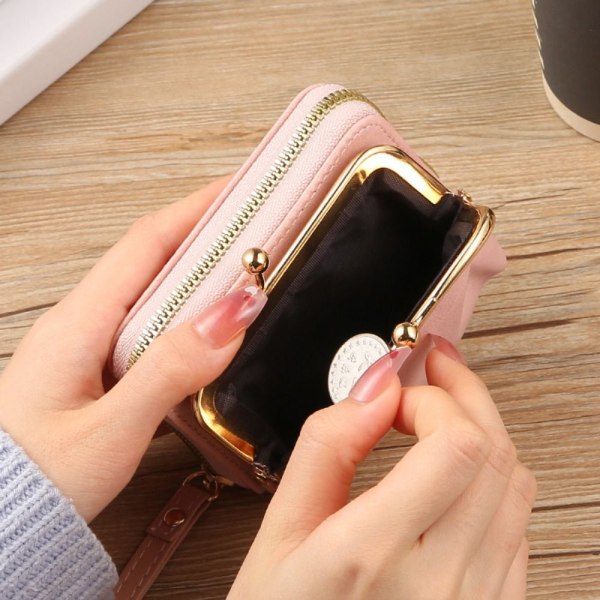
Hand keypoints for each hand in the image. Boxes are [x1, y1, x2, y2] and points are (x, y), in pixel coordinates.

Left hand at [0, 178, 266, 521]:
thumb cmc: (34, 483)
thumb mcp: (111, 429)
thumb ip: (171, 369)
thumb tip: (234, 313)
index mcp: (80, 323)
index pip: (148, 242)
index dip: (197, 209)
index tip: (241, 189)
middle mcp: (84, 325)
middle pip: (155, 260)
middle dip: (207, 236)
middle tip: (257, 229)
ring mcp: (92, 348)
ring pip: (156, 296)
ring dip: (201, 278)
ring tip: (246, 275)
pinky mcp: (100, 373)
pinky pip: (152, 330)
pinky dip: (188, 320)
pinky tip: (212, 333)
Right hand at [229, 344, 535, 599]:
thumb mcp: (279, 530)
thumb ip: (326, 447)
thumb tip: (374, 387)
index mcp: (372, 555)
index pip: (452, 444)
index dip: (431, 397)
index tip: (394, 391)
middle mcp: (439, 584)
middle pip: (493, 453)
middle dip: (464, 394)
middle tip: (435, 368)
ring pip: (515, 484)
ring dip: (483, 430)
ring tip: (447, 407)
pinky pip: (519, 526)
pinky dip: (494, 478)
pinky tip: (460, 466)